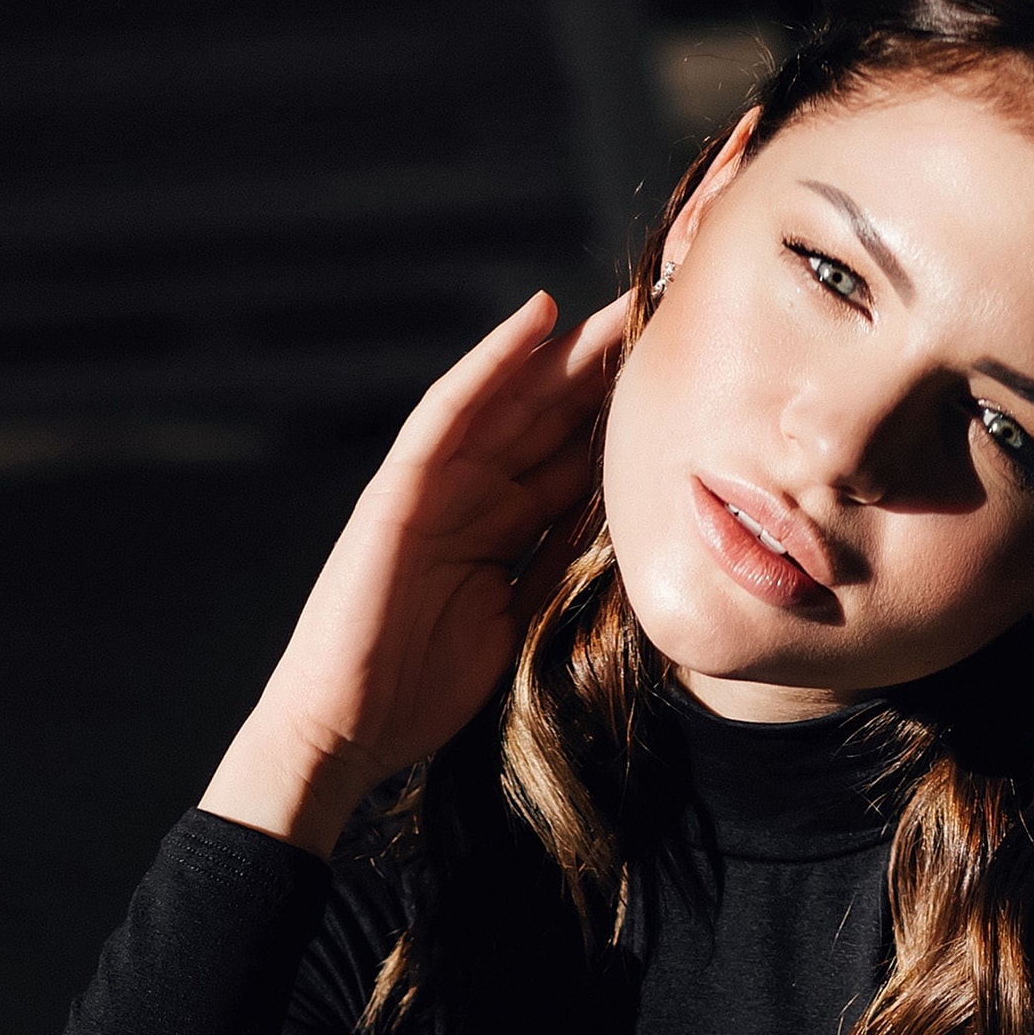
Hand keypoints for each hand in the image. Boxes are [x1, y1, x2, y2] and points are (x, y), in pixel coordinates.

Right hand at [200, 291, 626, 853]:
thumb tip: (630, 528)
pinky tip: (536, 320)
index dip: (624, 426)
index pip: (571, 463)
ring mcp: (434, 487)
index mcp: (501, 531)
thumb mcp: (521, 618)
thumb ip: (561, 566)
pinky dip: (493, 361)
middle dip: (604, 376)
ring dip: (563, 352)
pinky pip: (452, 410)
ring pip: (510, 402)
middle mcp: (471, 497)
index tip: (686, 390)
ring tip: (617, 306)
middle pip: (548, 423)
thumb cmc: (425, 689)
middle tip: (664, 322)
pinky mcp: (400, 486)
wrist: (347, 728)